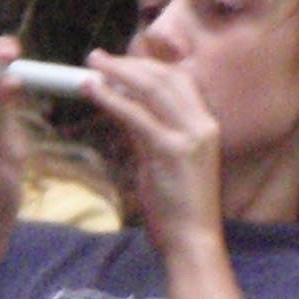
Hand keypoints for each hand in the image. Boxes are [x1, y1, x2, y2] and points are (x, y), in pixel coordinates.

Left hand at [84, 49, 222, 249]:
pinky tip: (94, 91)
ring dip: (117, 73)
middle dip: (128, 64)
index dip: (148, 66)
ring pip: (151, 90)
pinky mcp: (172, 151)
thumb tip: (125, 111)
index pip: (179, 80)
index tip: (120, 62)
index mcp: (206, 125)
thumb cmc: (177, 208)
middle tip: (97, 58)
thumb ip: (149, 135)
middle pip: (163, 78)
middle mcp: (203, 125)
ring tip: (92, 66)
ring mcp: (190, 136)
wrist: (193, 240)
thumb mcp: (163, 163)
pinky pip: (137, 116)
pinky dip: (113, 99)